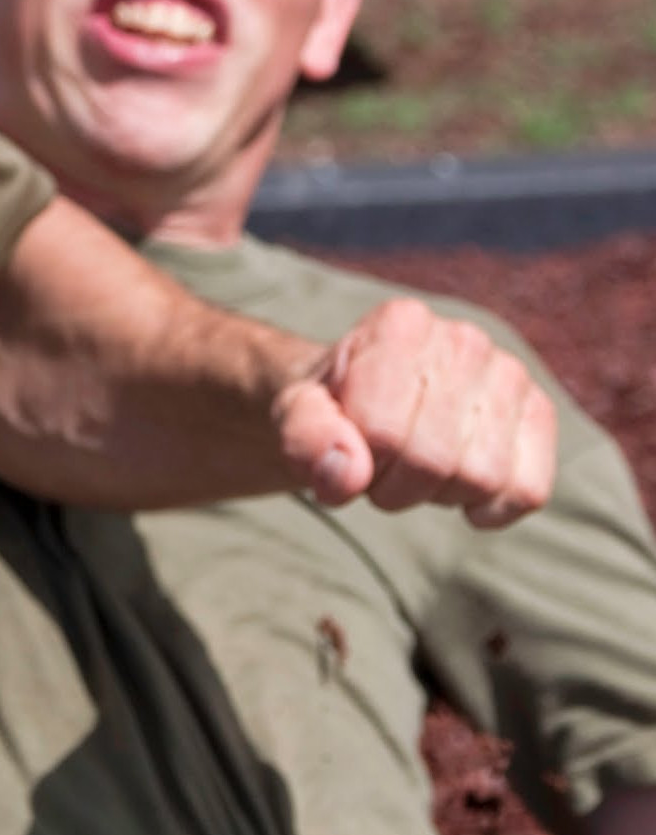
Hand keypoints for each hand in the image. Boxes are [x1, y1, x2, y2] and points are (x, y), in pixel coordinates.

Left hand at [271, 298, 556, 525]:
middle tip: (378, 464)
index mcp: (400, 325)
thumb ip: (306, 438)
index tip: (346, 443)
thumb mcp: (296, 416)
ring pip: (483, 478)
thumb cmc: (328, 407)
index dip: (357, 459)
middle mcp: (463, 339)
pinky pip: (528, 489)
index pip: (383, 431)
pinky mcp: (538, 414)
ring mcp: (508, 374)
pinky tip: (459, 491)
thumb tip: (348, 472)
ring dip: (437, 495)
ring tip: (414, 467)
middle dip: (395, 483)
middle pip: (434, 459)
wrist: (360, 400)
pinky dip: (490, 509)